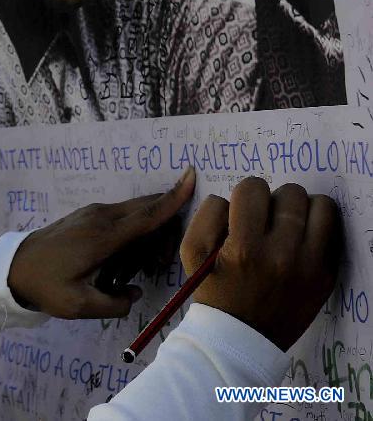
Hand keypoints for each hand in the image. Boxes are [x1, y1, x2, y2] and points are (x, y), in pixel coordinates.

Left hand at [8, 168, 195, 318]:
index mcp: (102, 237)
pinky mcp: (87, 215)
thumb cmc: (46, 286)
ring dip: (146, 236)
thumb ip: (114, 304)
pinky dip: (131, 234)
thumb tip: (134, 293)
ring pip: (134, 213)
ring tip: (132, 271)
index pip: (146, 215)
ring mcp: (92, 212)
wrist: (14, 267)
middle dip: (165, 231)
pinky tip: (119, 262)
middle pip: (147, 211)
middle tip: (158, 265)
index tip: (192, 177)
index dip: (173, 198)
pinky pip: (121, 217)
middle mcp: (100, 217)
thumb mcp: (79, 306)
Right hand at [181, 177, 342, 350]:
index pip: (253, 188)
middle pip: (291, 193)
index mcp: (244, 247)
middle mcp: (282, 254)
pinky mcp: (327, 275)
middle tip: (266, 218)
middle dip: (275, 200)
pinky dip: (319, 226)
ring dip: (302, 209)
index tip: (244, 209)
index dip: (245, 194)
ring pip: (321, 206)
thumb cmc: (214, 289)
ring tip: (289, 223)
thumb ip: (207, 213)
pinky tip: (302, 237)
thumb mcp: (191, 250)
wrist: (242, 337)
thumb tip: (232, 197)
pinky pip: (334, 230)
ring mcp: (310, 266)